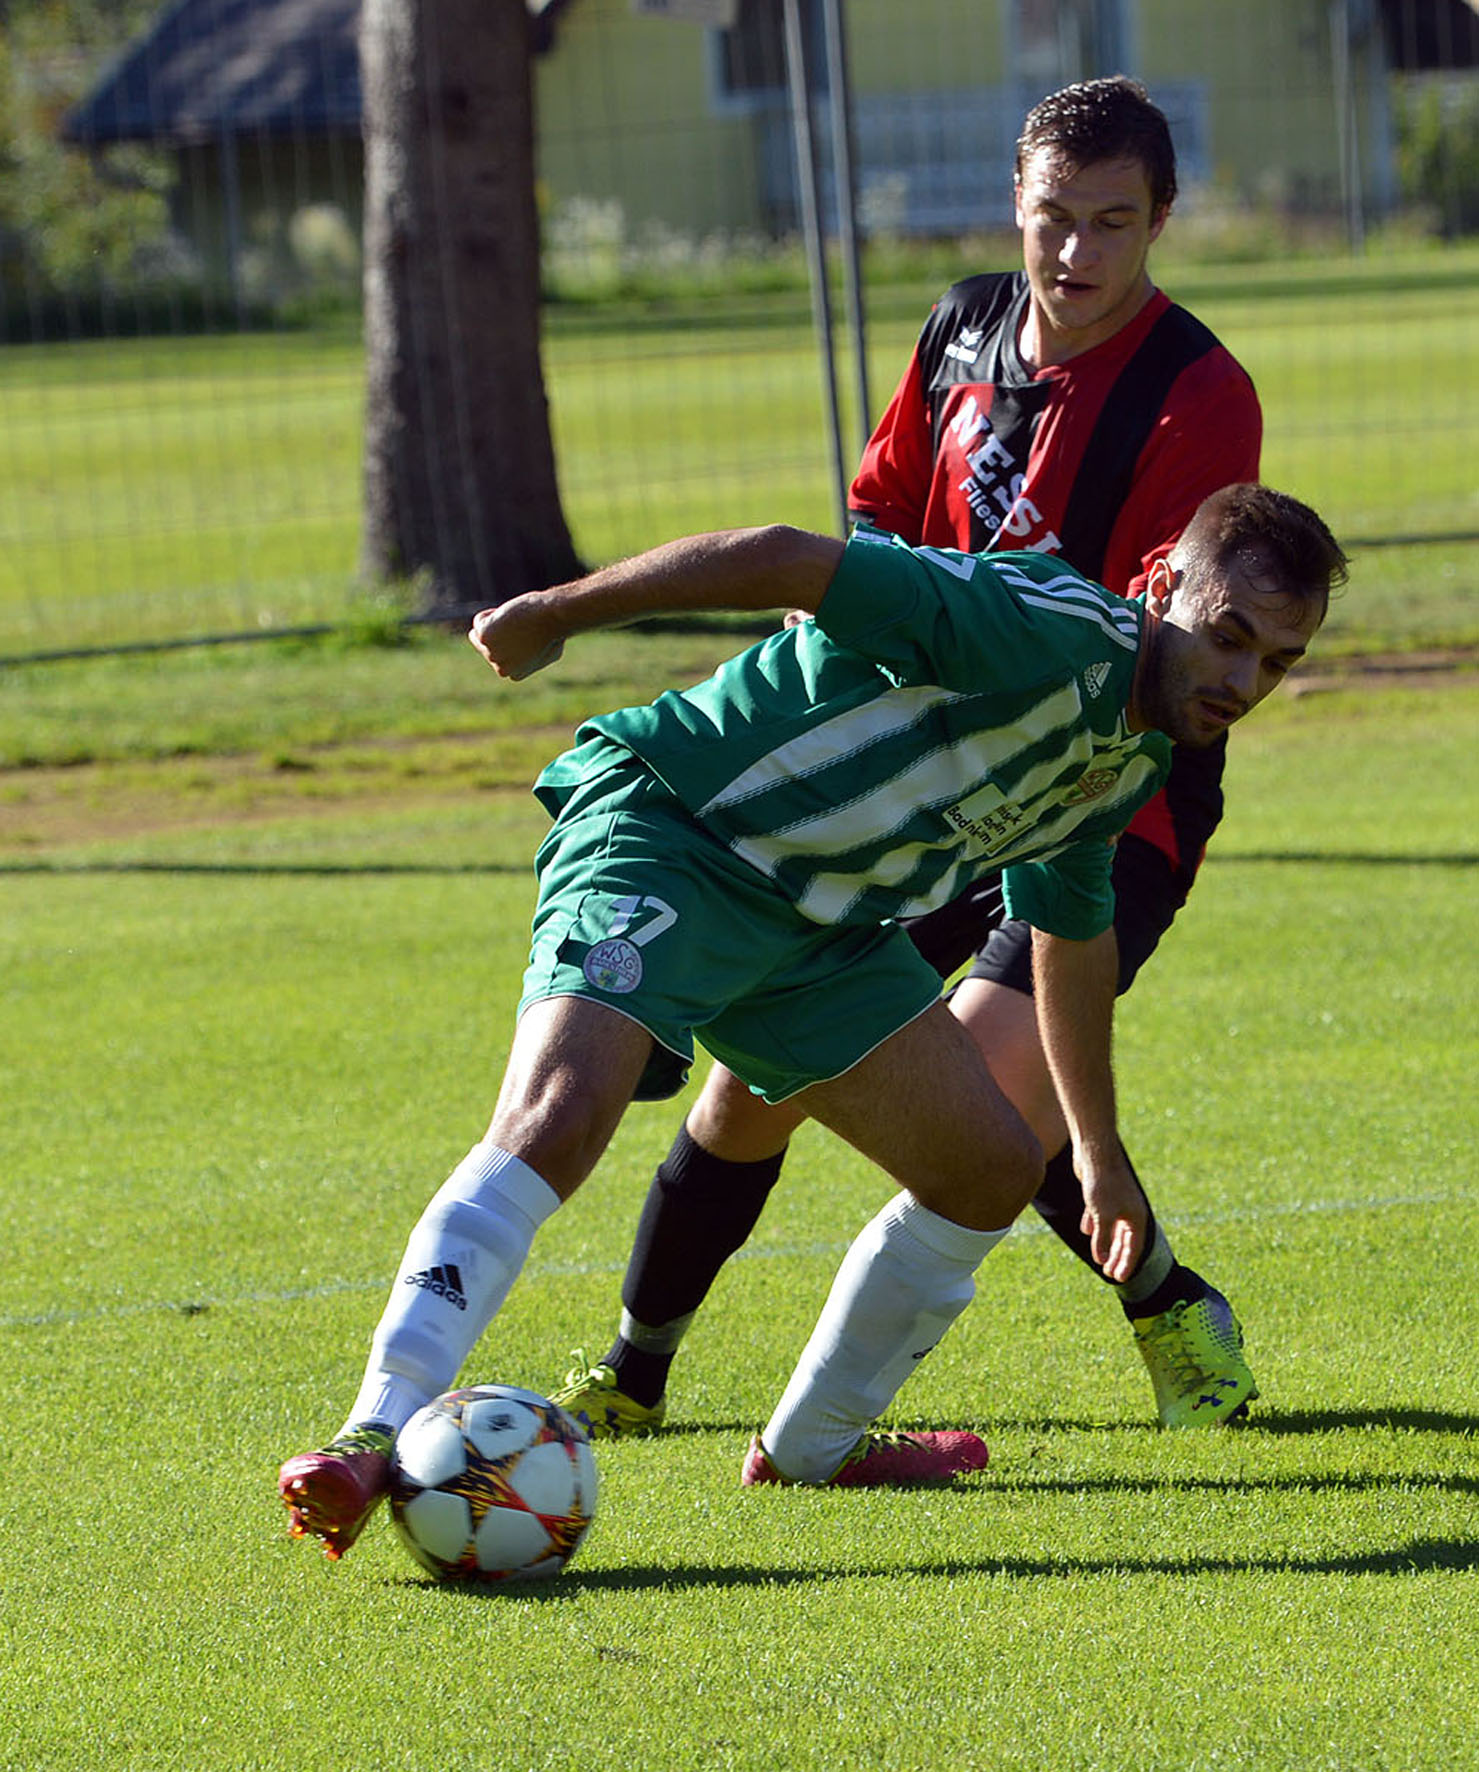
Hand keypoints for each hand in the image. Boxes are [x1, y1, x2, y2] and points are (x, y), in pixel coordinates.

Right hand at [467, 595, 565, 679]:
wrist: (552, 619)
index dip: (510, 640)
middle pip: (486, 646)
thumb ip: (531, 657)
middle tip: (522, 626)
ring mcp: (491, 654)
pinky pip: (478, 621)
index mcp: (514, 674)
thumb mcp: (548, 653)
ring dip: (495, 623)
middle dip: (500, 633)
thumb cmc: (554, 631)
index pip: (499, 656)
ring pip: (478, 634)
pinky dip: (491, 613)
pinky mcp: (484, 637)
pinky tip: (509, 615)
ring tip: (516, 621)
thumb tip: (521, 651)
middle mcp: (502, 669)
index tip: (525, 635)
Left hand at [1076, 1149, 1148, 1283]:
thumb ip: (1103, 1240)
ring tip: (1100, 1259)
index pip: (1134, 1247)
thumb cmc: (1103, 1185)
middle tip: (1109, 1274)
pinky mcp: (1102, 1193)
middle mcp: (1129, 1210)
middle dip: (1117, 1257)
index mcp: (1136, 1217)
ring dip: (1106, 1244)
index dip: (1127, 1264)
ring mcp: (1116, 1201)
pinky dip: (1094, 1223)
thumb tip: (1102, 1260)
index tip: (1119, 1278)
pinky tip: (1085, 1231)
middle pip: (1124, 1240)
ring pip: (1112, 1228)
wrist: (1095, 1153)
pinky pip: (1100, 1213)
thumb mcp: (1103, 1217)